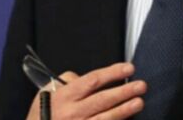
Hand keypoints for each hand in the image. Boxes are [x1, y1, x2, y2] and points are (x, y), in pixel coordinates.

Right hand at [26, 62, 145, 119]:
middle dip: (124, 92)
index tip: (129, 68)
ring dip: (124, 110)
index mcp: (65, 96)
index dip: (112, 73)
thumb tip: (85, 77)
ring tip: (139, 102)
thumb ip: (67, 80)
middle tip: (141, 86)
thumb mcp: (46, 92)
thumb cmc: (41, 114)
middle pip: (103, 99)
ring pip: (105, 119)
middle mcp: (72, 112)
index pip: (93, 80)